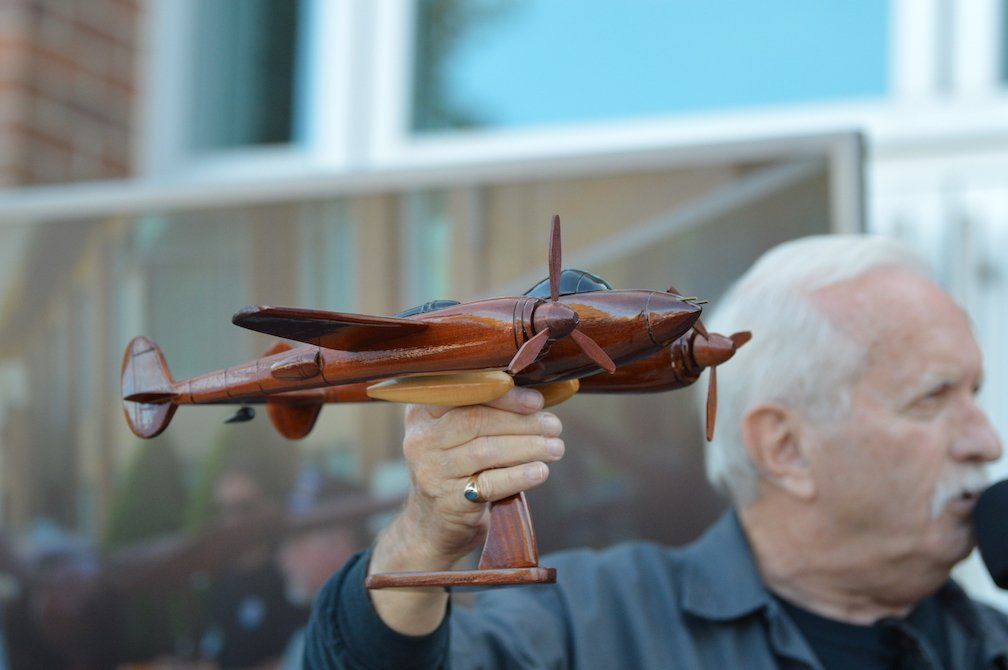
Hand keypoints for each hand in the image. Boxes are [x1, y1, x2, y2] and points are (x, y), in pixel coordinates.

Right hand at [367, 387, 563, 634]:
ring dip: (527, 447)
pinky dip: (519, 476)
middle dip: (521, 422)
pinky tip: (540, 471)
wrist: (433, 524)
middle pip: (475, 420)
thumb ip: (488, 413)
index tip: (537, 401)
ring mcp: (431, 472)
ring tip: (555, 448)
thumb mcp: (459, 436)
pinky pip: (489, 484)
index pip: (463, 393)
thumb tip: (539, 399)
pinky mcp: (447, 503)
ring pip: (485, 451)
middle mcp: (420, 439)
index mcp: (423, 412)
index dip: (503, 395)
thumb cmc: (458, 469)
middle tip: (554, 427)